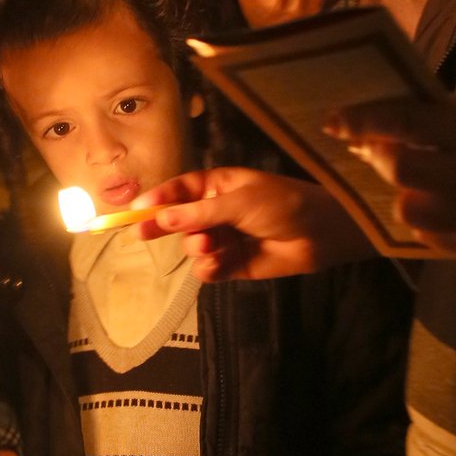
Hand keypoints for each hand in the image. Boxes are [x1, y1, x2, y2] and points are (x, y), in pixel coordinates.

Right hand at [134, 168, 368, 280]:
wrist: (319, 234)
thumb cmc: (282, 204)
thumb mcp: (239, 201)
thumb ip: (201, 213)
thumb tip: (163, 218)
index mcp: (218, 186)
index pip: (179, 190)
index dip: (157, 198)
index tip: (136, 208)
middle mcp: (216, 212)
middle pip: (178, 220)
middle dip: (163, 226)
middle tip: (141, 233)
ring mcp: (224, 238)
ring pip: (192, 246)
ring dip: (197, 247)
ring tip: (212, 246)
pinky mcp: (232, 265)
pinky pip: (207, 269)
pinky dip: (209, 268)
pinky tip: (218, 264)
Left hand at [325, 93, 455, 254]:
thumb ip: (440, 113)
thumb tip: (382, 118)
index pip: (406, 122)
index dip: (362, 121)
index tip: (332, 121)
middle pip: (402, 171)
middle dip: (380, 156)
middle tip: (379, 146)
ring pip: (410, 211)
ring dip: (400, 191)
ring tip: (415, 176)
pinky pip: (430, 236)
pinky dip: (422, 217)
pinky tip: (436, 199)